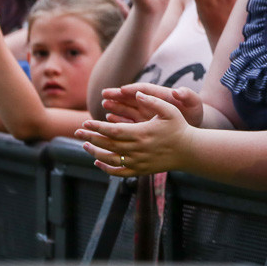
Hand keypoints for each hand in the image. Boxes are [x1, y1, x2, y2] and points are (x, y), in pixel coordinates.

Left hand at [78, 91, 192, 175]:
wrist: (189, 150)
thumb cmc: (179, 128)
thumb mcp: (169, 110)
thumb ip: (153, 100)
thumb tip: (137, 93)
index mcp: (141, 133)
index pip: (112, 131)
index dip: (97, 127)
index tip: (86, 123)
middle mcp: (137, 149)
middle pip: (108, 144)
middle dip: (90, 138)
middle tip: (77, 133)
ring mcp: (138, 161)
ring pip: (110, 158)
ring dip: (94, 152)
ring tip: (84, 146)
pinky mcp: (140, 170)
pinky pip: (119, 172)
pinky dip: (106, 168)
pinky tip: (98, 161)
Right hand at [100, 82, 203, 125]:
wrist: (196, 125)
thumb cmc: (194, 112)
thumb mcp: (194, 103)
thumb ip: (187, 95)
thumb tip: (177, 91)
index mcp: (161, 95)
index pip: (145, 90)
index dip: (134, 89)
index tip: (123, 90)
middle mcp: (151, 104)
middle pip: (132, 97)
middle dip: (119, 95)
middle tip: (105, 93)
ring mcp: (146, 114)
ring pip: (127, 109)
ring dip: (116, 106)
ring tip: (104, 104)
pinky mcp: (144, 125)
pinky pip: (129, 121)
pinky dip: (119, 120)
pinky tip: (109, 119)